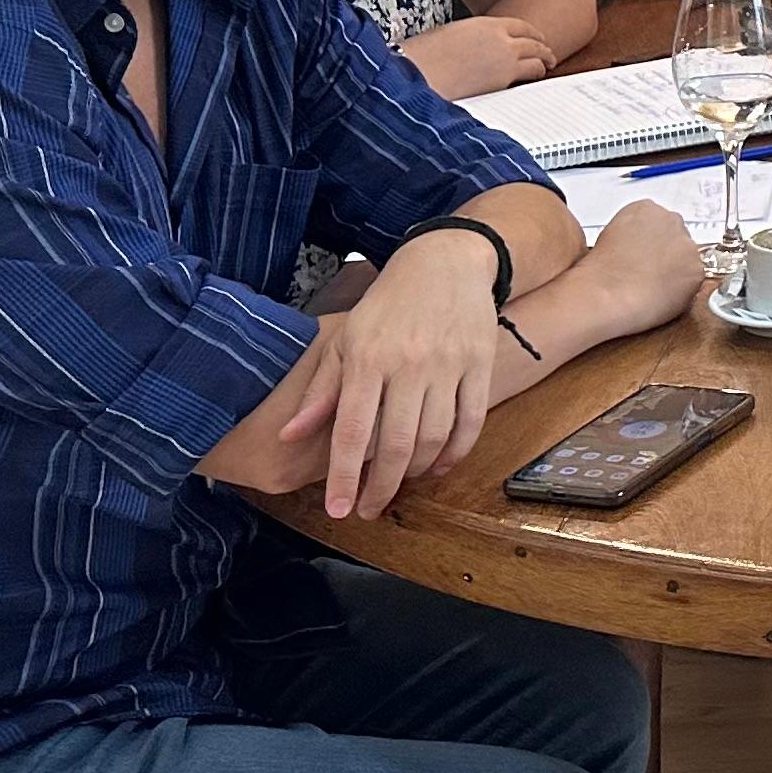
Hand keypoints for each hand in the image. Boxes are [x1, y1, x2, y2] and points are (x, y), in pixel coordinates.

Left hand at [293, 227, 500, 519]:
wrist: (445, 262)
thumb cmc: (386, 305)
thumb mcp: (344, 340)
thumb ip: (321, 391)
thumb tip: (290, 434)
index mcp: (368, 359)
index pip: (353, 431)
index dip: (345, 476)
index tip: (340, 510)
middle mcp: (409, 364)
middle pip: (397, 445)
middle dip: (381, 487)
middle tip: (368, 509)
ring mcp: (449, 365)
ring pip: (435, 438)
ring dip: (416, 473)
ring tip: (400, 484)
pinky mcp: (480, 364)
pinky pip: (471, 422)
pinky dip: (456, 453)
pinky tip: (439, 467)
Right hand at [402, 14, 554, 96]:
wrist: (418, 73)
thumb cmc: (422, 58)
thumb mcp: (446, 37)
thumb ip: (467, 40)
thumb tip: (470, 51)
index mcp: (482, 24)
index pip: (516, 25)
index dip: (528, 32)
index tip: (533, 36)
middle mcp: (498, 36)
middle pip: (531, 39)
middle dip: (542, 45)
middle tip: (547, 51)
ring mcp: (505, 56)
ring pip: (537, 55)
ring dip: (545, 59)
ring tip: (549, 64)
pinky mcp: (505, 76)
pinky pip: (531, 72)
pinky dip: (537, 73)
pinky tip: (538, 77)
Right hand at [556, 202, 707, 335]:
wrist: (607, 294)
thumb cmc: (600, 273)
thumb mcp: (607, 237)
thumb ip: (631, 233)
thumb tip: (638, 245)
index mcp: (646, 208)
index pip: (659, 221)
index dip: (652, 242)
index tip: (647, 254)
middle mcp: (670, 220)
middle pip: (677, 236)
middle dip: (667, 253)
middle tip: (651, 271)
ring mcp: (686, 244)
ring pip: (687, 257)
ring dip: (676, 269)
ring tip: (653, 285)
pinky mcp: (696, 268)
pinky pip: (694, 278)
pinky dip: (683, 288)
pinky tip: (662, 293)